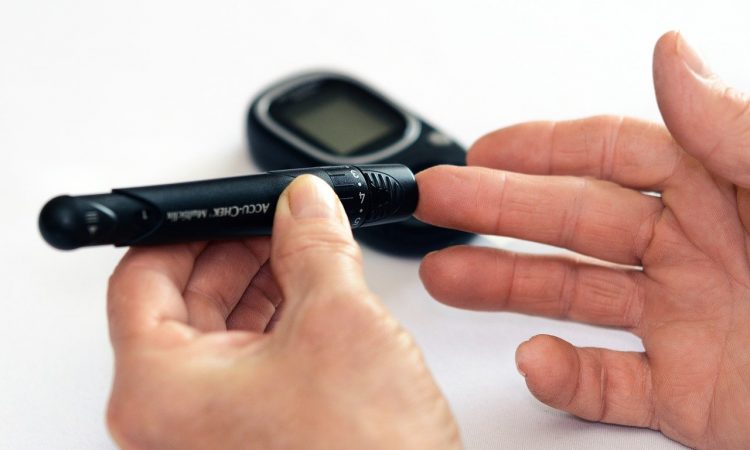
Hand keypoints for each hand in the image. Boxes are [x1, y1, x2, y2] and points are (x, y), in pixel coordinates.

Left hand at [105, 175, 458, 448]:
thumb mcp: (338, 323)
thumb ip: (315, 245)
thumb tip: (305, 204)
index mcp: (160, 391)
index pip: (140, 278)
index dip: (187, 229)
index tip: (228, 207)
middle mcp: (171, 419)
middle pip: (179, 303)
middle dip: (235, 252)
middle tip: (279, 221)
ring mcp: (208, 433)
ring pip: (218, 333)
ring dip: (260, 285)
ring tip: (306, 253)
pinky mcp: (248, 438)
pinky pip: (247, 365)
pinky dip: (276, 324)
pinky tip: (313, 298)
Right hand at [416, 31, 749, 448]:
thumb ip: (739, 130)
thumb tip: (671, 57)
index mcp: (730, 190)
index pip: (616, 154)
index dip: (543, 148)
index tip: (481, 150)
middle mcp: (701, 252)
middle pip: (575, 223)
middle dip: (497, 212)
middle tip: (436, 204)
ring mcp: (691, 325)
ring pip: (576, 298)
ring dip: (506, 289)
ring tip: (446, 277)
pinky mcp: (693, 398)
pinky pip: (612, 384)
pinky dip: (567, 378)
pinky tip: (536, 360)